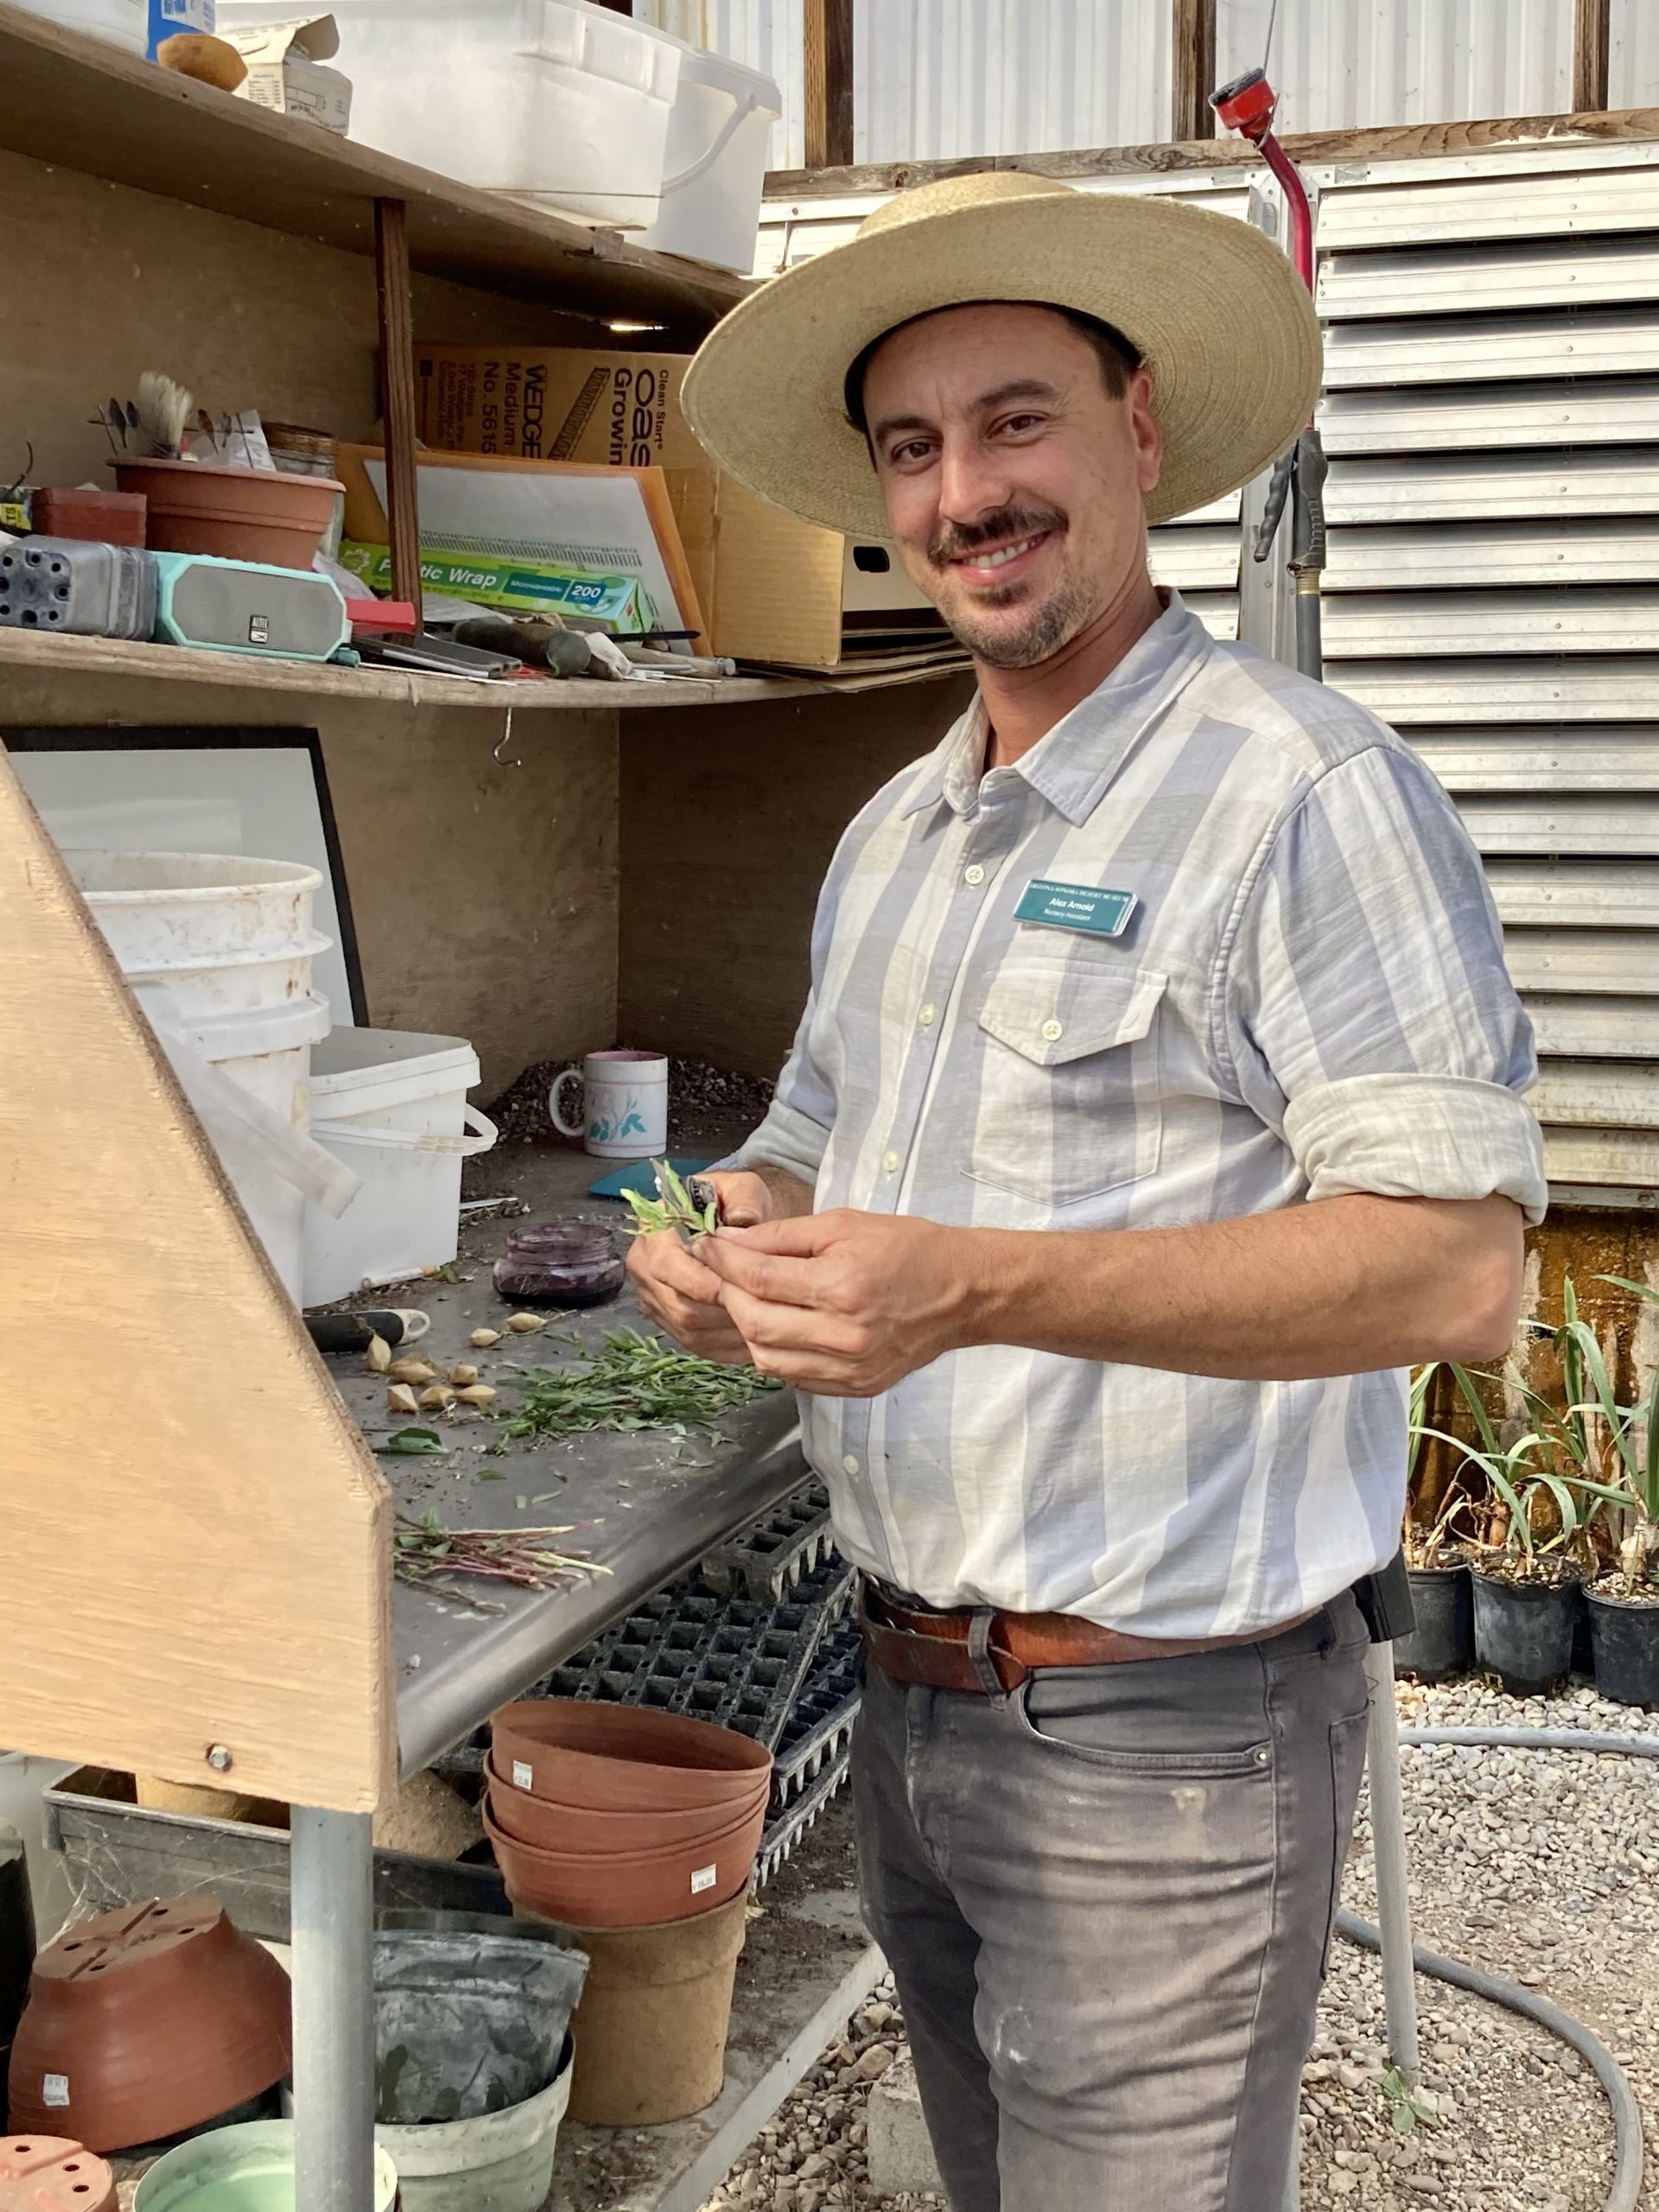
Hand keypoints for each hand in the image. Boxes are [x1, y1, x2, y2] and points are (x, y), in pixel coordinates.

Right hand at [625, 1171, 778, 1363]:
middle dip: (721, 1310)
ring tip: (766, 1326)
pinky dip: (727, 1347)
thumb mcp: (744, 1188)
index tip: (739, 1285)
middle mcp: (644, 1267)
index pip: (666, 1265)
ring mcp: (655, 1299)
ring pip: (688, 1329)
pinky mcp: (671, 1323)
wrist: (738, 1228)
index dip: (702, 1280)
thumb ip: (744, 1200)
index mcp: (653, 1229)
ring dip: (727, 1331)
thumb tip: (741, 1220)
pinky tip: (757, 1339)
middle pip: (677, 1304)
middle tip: (761, 1310)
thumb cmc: (737, 1205)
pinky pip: (697, 1345)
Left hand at [694, 1209, 983, 1395]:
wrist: (962, 1293)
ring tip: (748, 1299)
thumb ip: (782, 1236)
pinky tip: (780, 1326)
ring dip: (746, 1328)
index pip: (758, 1279)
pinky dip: (775, 1352)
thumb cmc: (909, 1250)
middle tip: (722, 1271)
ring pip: (766, 1359)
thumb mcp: (844, 1225)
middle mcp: (845, 1335)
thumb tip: (729, 1241)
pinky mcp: (855, 1387)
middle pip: (754, 1324)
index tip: (706, 1245)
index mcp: (843, 1287)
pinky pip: (792, 1377)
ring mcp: (850, 1368)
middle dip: (726, 1294)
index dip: (722, 1261)